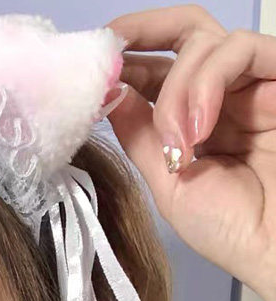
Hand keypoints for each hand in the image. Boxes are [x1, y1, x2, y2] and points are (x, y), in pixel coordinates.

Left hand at [104, 3, 275, 300]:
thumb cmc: (229, 228)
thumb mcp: (168, 181)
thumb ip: (141, 135)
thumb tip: (109, 93)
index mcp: (191, 117)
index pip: (155, 68)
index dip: (122, 62)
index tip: (89, 72)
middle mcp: (222, 92)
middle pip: (182, 33)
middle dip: (138, 33)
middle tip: (109, 55)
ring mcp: (252, 83)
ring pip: (203, 42)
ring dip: (176, 89)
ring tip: (178, 142)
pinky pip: (239, 49)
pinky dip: (206, 83)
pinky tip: (197, 129)